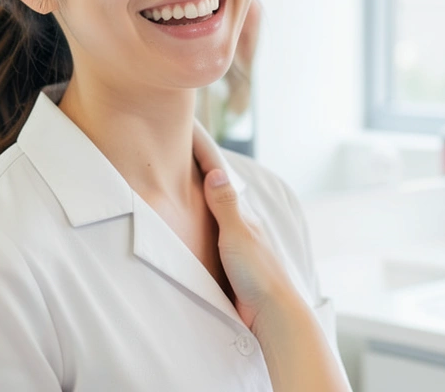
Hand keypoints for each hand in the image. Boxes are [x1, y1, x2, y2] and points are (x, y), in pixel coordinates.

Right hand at [192, 126, 351, 391]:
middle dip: (196, 173)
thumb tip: (215, 172)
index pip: (218, 177)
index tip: (187, 130)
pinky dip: (196, 230)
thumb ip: (225, 205)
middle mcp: (239, 226)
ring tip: (175, 183)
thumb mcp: (238, 234)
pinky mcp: (228, 267)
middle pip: (213, 194)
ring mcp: (234, 246)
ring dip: (195, 201)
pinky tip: (187, 230)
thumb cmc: (258, 273)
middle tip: (173, 152)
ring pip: (210, 218)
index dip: (202, 154)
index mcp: (242, 215)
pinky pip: (207, 242)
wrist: (271, 314)